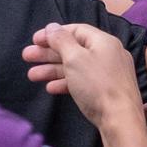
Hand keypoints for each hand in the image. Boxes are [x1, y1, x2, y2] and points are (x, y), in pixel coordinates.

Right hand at [25, 23, 141, 128]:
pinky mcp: (106, 90)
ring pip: (76, 66)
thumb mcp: (75, 59)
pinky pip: (83, 81)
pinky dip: (66, 82)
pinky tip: (50, 88)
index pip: (76, 30)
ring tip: (32, 75)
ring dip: (53, 69)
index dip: (54, 33)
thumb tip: (52, 26)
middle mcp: (108, 54)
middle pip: (74, 49)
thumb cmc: (97, 85)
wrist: (120, 120)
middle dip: (49, 53)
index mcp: (104, 42)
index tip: (35, 40)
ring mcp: (108, 73)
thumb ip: (61, 41)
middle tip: (27, 56)